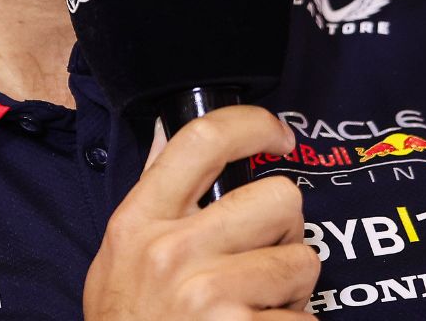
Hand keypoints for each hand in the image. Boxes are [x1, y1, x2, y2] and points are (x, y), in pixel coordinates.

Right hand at [84, 105, 318, 318]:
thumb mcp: (119, 258)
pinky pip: (307, 320)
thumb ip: (152, 201)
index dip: (253, 124)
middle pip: (279, 197)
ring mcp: (210, 296)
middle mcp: (173, 253)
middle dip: (286, 229)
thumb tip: (168, 136)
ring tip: (256, 308)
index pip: (202, 140)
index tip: (278, 135)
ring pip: (304, 261)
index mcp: (140, 222)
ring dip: (293, 290)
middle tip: (264, 257)